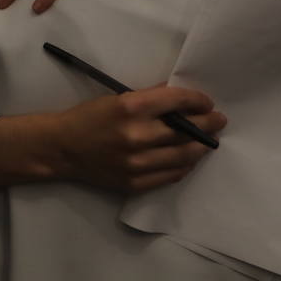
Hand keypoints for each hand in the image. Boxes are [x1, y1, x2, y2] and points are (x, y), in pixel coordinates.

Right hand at [49, 86, 225, 192]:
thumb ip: (150, 98)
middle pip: (187, 130)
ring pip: (184, 156)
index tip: (207, 102)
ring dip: (201, 147)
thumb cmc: (89, 117)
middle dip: (208, 124)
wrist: (62, 148)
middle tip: (218, 121)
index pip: (177, 101)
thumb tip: (180, 98)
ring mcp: (137, 162)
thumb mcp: (117, 98)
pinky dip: (185, 166)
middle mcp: (137, 135)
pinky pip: (171, 175)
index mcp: (131, 107)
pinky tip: (189, 158)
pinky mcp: (135, 183)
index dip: (198, 101)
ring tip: (208, 141)